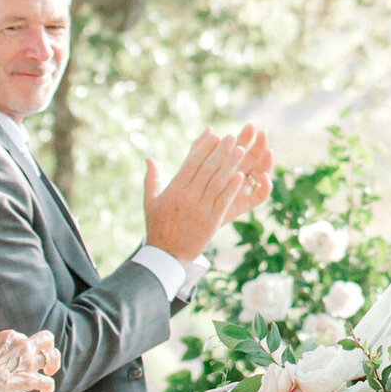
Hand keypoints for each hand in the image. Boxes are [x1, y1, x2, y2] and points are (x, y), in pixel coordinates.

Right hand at [143, 125, 274, 266]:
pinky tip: (241, 176)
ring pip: (217, 182)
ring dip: (230, 165)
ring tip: (240, 150)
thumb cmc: (157, 227)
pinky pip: (223, 201)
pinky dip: (232, 187)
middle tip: (231, 137)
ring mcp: (200, 209)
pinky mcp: (211, 221)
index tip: (213, 135)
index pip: (191, 163)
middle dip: (219, 151)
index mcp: (173, 190)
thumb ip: (151, 179)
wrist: (166, 256)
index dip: (203, 148)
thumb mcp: (150, 202)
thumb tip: (149, 159)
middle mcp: (187, 197)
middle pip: (206, 169)